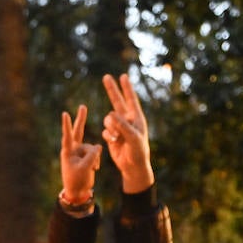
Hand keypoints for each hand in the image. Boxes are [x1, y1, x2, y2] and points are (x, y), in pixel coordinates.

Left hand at [60, 104, 100, 205]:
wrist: (78, 192)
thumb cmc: (77, 181)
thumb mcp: (85, 168)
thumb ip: (92, 155)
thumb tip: (99, 146)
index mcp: (68, 152)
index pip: (67, 136)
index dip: (67, 125)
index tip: (65, 114)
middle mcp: (73, 149)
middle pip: (78, 131)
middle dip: (81, 119)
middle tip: (82, 106)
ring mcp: (80, 152)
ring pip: (92, 148)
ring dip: (94, 158)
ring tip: (92, 169)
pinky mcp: (87, 156)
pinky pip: (96, 153)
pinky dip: (96, 161)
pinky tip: (94, 169)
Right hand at [102, 72, 154, 194]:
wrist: (132, 166)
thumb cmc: (137, 151)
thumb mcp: (132, 137)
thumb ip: (122, 125)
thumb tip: (111, 113)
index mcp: (136, 118)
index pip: (131, 99)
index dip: (127, 88)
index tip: (123, 76)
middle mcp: (127, 120)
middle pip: (117, 101)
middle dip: (112, 90)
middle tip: (106, 76)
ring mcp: (119, 128)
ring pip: (108, 119)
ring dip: (110, 127)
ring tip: (117, 137)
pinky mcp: (111, 136)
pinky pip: (105, 130)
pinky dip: (108, 136)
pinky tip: (114, 142)